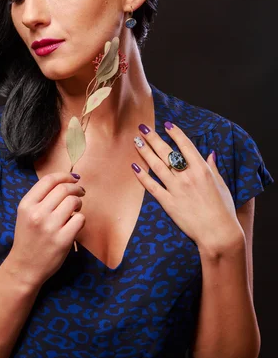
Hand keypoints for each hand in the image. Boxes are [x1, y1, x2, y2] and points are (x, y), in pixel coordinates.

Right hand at [5, 171, 85, 288]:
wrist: (25, 267)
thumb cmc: (28, 239)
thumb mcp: (26, 214)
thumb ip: (41, 199)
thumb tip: (65, 182)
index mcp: (26, 205)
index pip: (49, 180)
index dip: (64, 176)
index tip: (73, 178)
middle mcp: (37, 213)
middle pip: (64, 189)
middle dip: (76, 188)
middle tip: (80, 192)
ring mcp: (50, 227)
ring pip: (73, 202)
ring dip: (79, 203)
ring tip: (76, 209)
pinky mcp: (63, 240)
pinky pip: (80, 219)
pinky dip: (80, 220)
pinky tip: (75, 224)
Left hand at [132, 122, 243, 253]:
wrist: (218, 233)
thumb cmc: (223, 210)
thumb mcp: (221, 185)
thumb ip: (212, 168)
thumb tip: (209, 154)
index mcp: (202, 170)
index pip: (186, 145)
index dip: (175, 133)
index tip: (166, 125)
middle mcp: (188, 176)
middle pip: (167, 152)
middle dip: (153, 138)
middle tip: (143, 128)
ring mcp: (177, 189)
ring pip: (157, 166)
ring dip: (145, 152)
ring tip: (136, 141)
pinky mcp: (168, 203)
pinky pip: (152, 187)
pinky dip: (142, 176)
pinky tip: (135, 167)